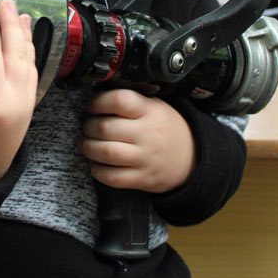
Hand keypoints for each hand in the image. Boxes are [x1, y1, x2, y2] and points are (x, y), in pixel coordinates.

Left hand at [81, 89, 195, 192]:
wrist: (191, 157)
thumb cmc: (165, 128)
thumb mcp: (155, 106)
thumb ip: (130, 101)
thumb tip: (96, 98)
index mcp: (149, 111)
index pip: (119, 100)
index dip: (98, 102)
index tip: (92, 106)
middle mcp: (147, 134)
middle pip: (106, 128)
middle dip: (88, 127)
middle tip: (87, 127)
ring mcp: (144, 158)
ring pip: (106, 152)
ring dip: (88, 148)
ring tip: (86, 144)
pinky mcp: (142, 178)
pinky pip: (112, 177)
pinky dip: (97, 170)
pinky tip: (96, 163)